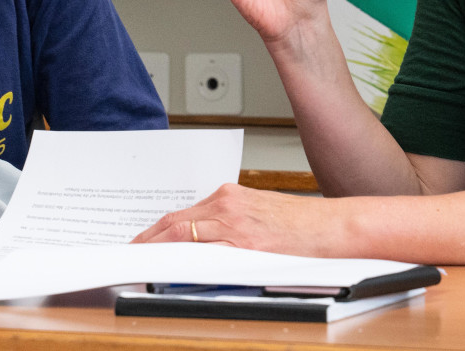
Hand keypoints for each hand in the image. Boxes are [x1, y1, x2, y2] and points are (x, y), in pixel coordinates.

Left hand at [131, 183, 349, 256]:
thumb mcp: (260, 213)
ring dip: (158, 250)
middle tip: (131, 253)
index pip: (183, 213)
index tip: (143, 241)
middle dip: (148, 240)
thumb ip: (230, 221)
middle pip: (175, 222)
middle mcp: (228, 205)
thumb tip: (203, 239)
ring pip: (183, 234)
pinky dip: (183, 258)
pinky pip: (205, 251)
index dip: (157, 230)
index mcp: (231, 196)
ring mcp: (236, 224)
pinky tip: (170, 268)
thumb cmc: (303, 224)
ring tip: (141, 262)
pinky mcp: (246, 244)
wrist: (333, 228)